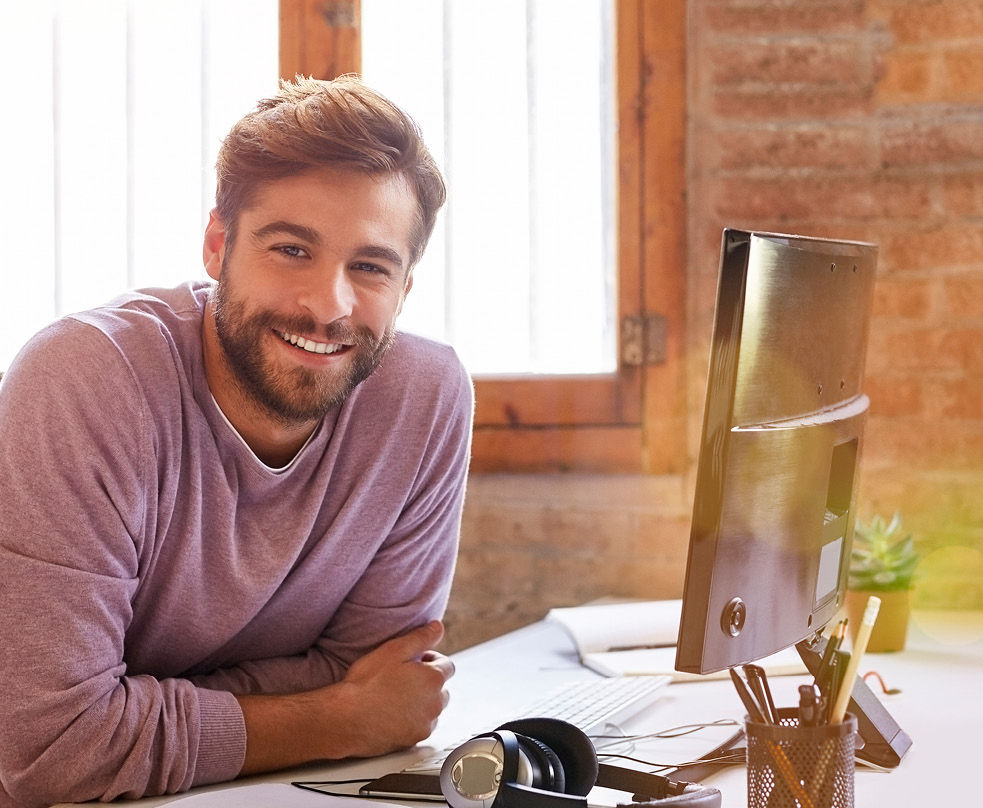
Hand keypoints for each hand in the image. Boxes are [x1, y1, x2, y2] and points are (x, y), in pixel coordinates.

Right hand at [330, 620, 454, 757]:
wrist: (345, 718)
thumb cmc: (366, 683)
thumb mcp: (393, 650)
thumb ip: (420, 637)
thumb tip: (438, 627)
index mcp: (433, 679)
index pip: (447, 666)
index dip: (431, 659)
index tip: (416, 660)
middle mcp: (435, 703)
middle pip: (442, 688)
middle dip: (428, 681)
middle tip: (404, 678)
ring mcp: (425, 724)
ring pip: (433, 709)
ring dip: (423, 702)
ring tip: (397, 696)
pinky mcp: (413, 740)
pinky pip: (421, 727)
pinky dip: (413, 721)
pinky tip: (394, 714)